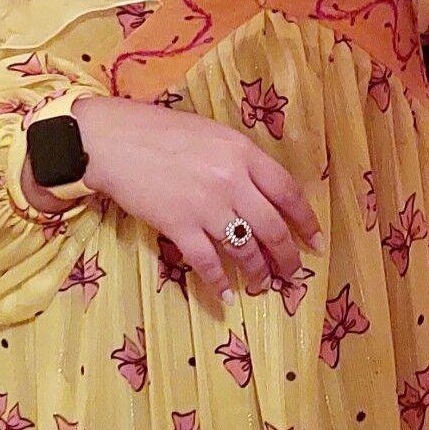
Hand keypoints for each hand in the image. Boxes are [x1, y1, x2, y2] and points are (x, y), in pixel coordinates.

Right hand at [22, 94, 322, 303]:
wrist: (112, 140)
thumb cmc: (159, 132)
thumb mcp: (211, 134)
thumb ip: (239, 161)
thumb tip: (262, 192)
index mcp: (243, 153)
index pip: (288, 192)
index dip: (306, 222)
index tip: (316, 242)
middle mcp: (231, 181)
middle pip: (273, 228)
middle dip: (287, 256)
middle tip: (293, 273)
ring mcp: (206, 206)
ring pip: (245, 249)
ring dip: (258, 272)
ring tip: (264, 285)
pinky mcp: (179, 226)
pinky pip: (207, 263)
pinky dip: (219, 283)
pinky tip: (227, 297)